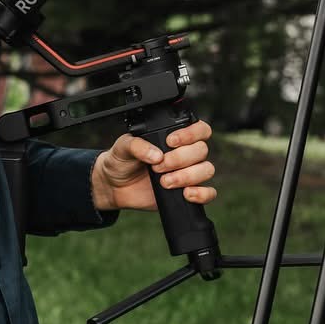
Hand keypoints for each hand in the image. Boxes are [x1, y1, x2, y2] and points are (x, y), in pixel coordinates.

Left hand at [90, 120, 215, 211]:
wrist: (115, 186)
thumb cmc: (122, 160)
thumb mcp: (123, 146)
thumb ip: (137, 145)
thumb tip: (156, 154)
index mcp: (175, 136)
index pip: (199, 129)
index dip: (190, 134)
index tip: (170, 142)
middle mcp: (186, 153)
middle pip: (202, 150)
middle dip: (180, 159)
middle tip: (158, 166)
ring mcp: (189, 173)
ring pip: (206, 170)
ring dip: (187, 176)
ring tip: (165, 182)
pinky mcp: (188, 192)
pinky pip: (208, 193)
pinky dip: (201, 194)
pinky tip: (185, 194)